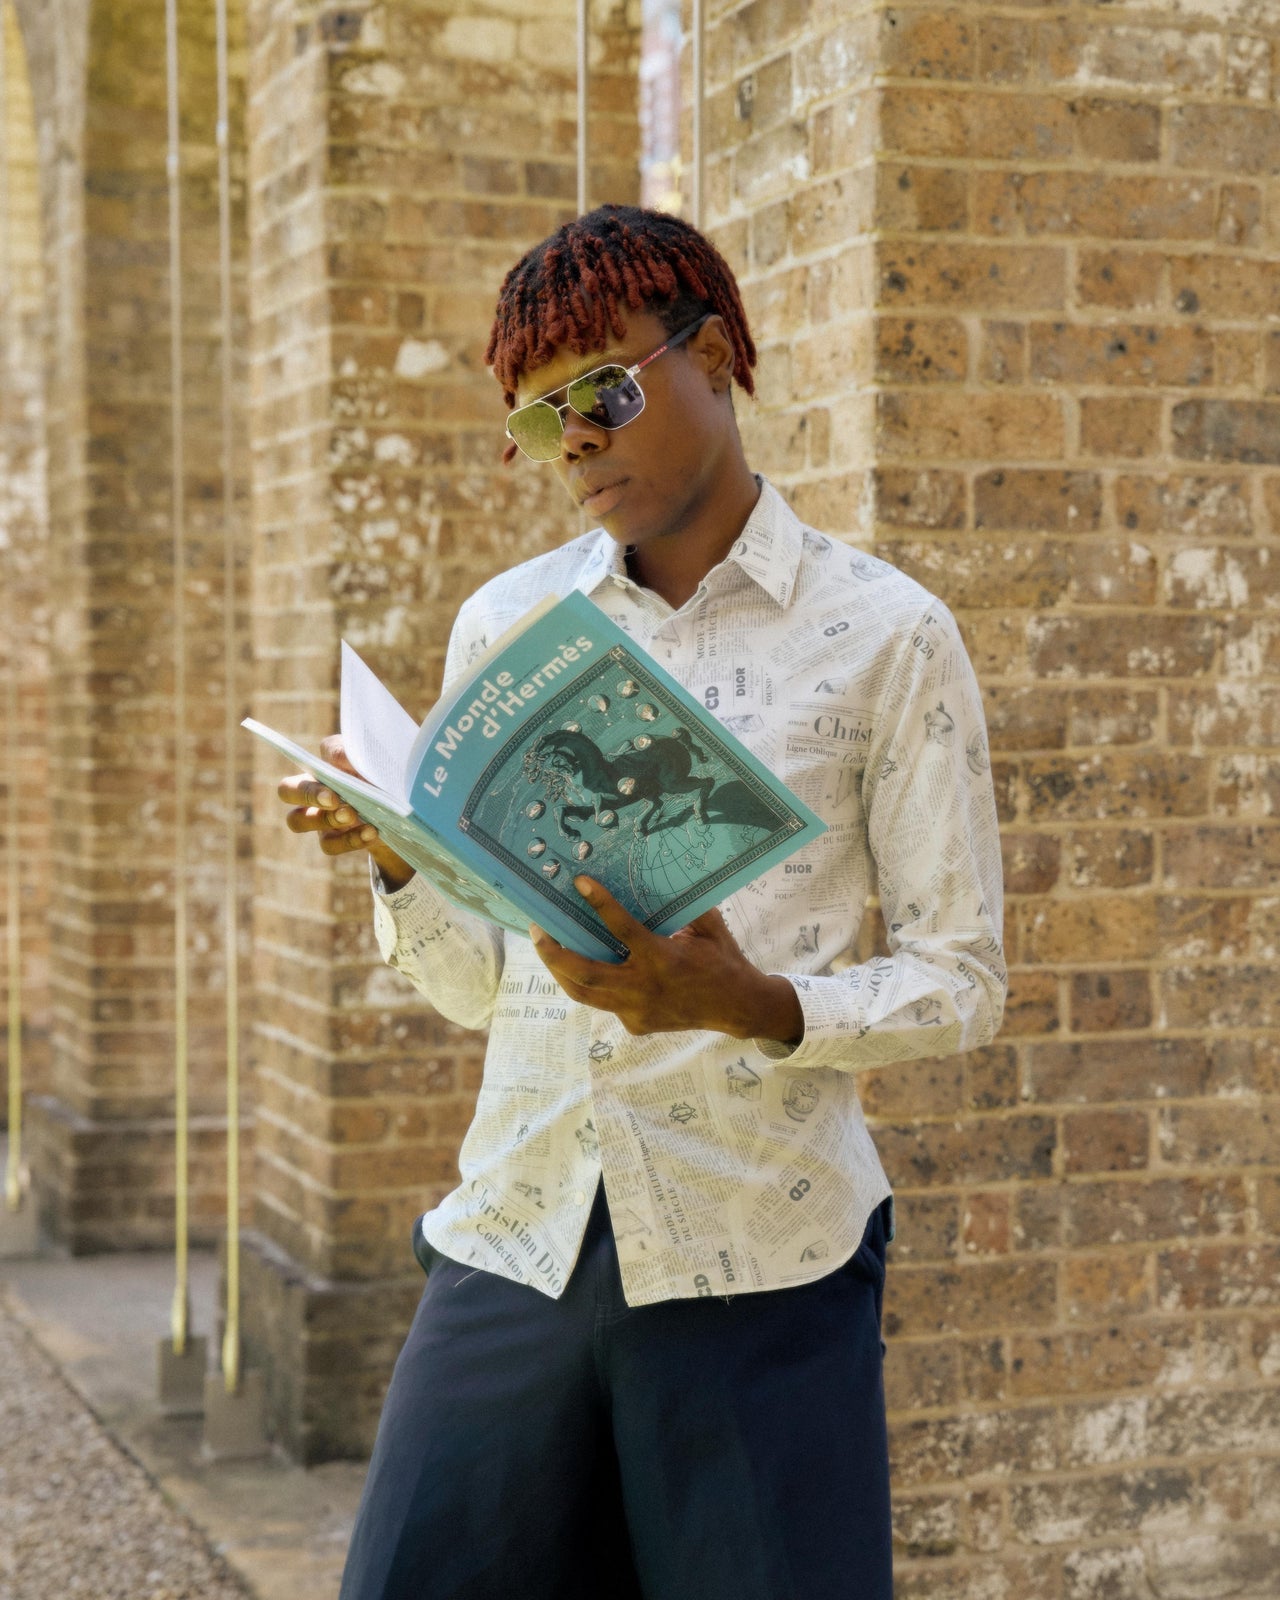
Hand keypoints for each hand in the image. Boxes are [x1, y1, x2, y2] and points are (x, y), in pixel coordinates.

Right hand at [276, 735, 413, 891]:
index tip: (350, 761)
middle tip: (333, 798)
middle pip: (288, 788)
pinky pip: (329, 844)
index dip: (335, 753)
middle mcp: (318, 787)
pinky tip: (370, 832)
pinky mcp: (332, 840)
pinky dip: (349, 839)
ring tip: (350, 816)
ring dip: (324, 819)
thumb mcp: (393, 771)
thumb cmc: (395, 787)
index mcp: (336, 762)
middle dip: (308, 793)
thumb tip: (352, 764)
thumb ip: (375, 763)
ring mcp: (320, 816)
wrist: (408, 820)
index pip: (328, 749)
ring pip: (297, 820)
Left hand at [529, 876, 803, 1043]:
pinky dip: (592, 984)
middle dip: (554, 952)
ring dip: (559, 971)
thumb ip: (682, 907)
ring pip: (584, 994)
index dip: (600, 904)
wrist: (738, 1008)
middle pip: (585, 972)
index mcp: (664, 958)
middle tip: (537, 928)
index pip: (623, 929)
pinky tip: (583, 967)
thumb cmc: (723, 960)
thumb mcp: (708, 926)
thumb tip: (657, 879)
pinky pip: (605, 1002)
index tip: (580, 882)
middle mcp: (644, 987)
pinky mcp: (636, 1024)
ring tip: (546, 948)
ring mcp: (637, 1010)